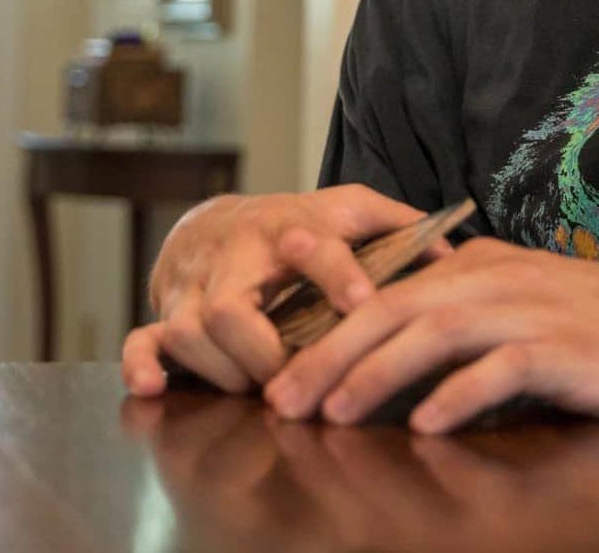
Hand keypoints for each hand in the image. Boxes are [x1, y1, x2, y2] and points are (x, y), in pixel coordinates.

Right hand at [121, 185, 447, 396]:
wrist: (216, 217)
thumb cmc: (294, 222)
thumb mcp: (346, 210)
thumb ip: (398, 225)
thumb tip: (457, 249)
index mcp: (286, 228)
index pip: (311, 246)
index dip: (336, 274)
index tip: (364, 304)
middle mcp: (234, 260)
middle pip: (232, 310)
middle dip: (263, 353)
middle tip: (295, 378)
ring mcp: (193, 289)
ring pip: (189, 334)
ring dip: (222, 372)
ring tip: (256, 389)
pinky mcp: (163, 312)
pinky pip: (141, 340)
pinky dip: (142, 365)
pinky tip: (155, 388)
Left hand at [260, 237, 598, 433]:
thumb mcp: (527, 306)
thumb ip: (469, 318)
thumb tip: (398, 352)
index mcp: (480, 266)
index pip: (386, 291)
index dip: (328, 330)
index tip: (279, 372)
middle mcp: (498, 278)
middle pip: (394, 307)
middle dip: (329, 352)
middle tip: (279, 400)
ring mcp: (532, 310)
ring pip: (434, 331)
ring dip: (375, 372)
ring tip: (331, 414)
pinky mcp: (566, 347)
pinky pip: (500, 368)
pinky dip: (458, 395)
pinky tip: (424, 426)